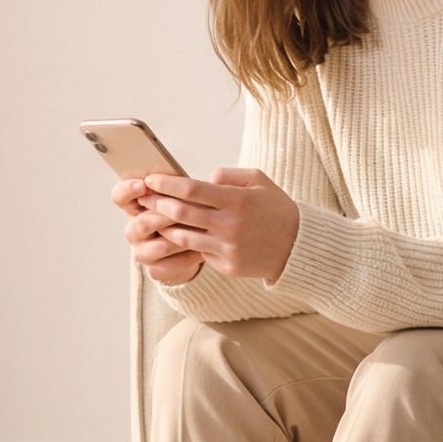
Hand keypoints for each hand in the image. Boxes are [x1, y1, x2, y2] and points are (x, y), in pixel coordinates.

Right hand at [111, 174, 204, 284]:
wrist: (191, 247)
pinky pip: (170, 265)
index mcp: (135, 207)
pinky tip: (202, 250)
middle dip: (164, 218)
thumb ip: (178, 187)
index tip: (143, 185)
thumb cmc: (185, 215)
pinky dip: (188, 257)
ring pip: (159, 246)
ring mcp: (142, 251)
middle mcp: (134, 230)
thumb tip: (197, 176)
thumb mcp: (180, 198)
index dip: (128, 190)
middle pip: (141, 224)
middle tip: (183, 212)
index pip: (120, 196)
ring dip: (180, 238)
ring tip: (200, 232)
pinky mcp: (154, 269)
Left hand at [137, 167, 298, 283]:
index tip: (151, 179)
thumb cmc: (277, 209)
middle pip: (181, 213)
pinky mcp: (226, 266)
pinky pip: (199, 252)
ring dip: (165, 226)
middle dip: (157, 203)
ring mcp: (227, 249)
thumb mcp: (259, 181)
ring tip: (153, 216)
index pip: (192, 189)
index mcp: (237, 201)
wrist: (298, 247)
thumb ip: (228, 175)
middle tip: (143, 196)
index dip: (167, 184)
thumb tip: (202, 179)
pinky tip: (177, 234)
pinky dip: (187, 242)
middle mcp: (230, 226)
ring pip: (183, 237)